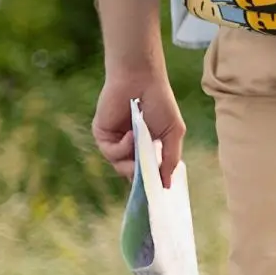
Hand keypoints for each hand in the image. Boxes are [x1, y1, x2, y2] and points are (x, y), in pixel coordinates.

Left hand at [93, 71, 184, 189]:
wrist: (141, 80)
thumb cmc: (161, 102)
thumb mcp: (173, 132)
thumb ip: (171, 159)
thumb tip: (167, 185)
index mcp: (147, 145)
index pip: (146, 171)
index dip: (150, 182)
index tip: (156, 193)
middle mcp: (130, 146)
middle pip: (132, 173)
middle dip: (140, 176)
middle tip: (147, 177)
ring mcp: (115, 142)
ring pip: (120, 166)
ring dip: (131, 160)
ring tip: (141, 144)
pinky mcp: (102, 136)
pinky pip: (111, 153)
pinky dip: (122, 147)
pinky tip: (131, 134)